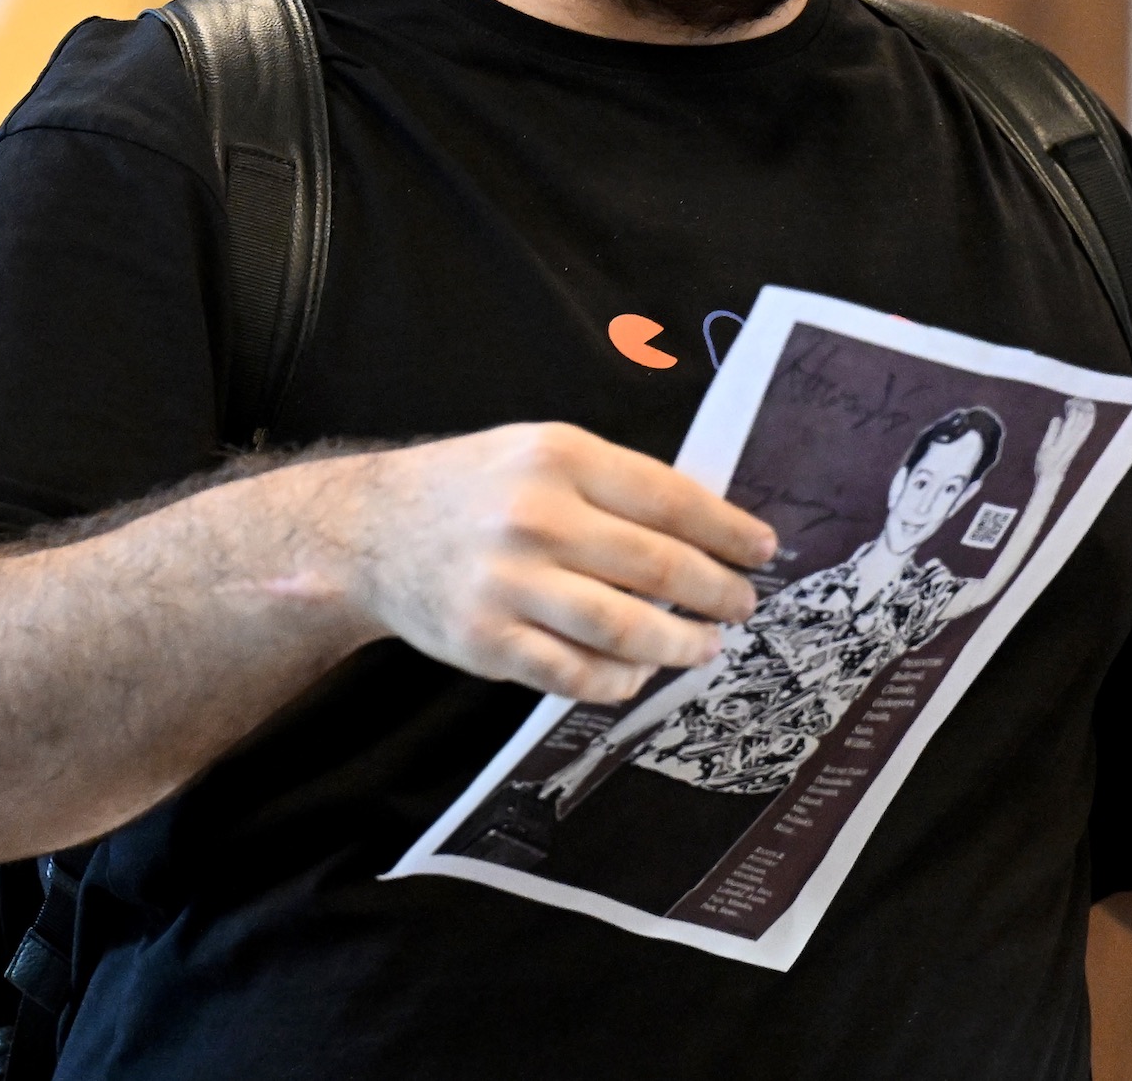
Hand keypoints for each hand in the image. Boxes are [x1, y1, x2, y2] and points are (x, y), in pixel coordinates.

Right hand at [277, 423, 776, 703]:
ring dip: (679, 643)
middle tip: (742, 605)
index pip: (669, 499)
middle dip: (717, 592)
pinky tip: (639, 671)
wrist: (368, 530)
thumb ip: (615, 484)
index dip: (727, 530)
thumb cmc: (473, 488)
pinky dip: (619, 678)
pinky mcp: (487, 641)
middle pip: (658, 567)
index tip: (763, 550)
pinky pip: (574, 673)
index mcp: (558, 457)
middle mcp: (534, 517)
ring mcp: (508, 583)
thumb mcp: (539, 452)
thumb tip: (710, 529)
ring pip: (625, 628)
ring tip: (704, 646)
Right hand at [1041, 397, 1097, 468]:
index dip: (1073, 408)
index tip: (1069, 400)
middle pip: (1083, 420)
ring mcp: (1078, 443)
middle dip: (1082, 407)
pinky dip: (1089, 421)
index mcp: (1066, 438)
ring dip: (1088, 413)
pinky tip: (1088, 416)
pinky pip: (1087, 431)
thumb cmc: (1045, 463)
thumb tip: (1058, 418)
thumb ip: (1052, 432)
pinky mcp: (1078, 445)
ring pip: (1087, 425)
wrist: (1052, 477)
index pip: (1074, 419)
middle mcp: (1075, 440)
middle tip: (1077, 398)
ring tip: (1086, 402)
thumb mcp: (1045, 447)